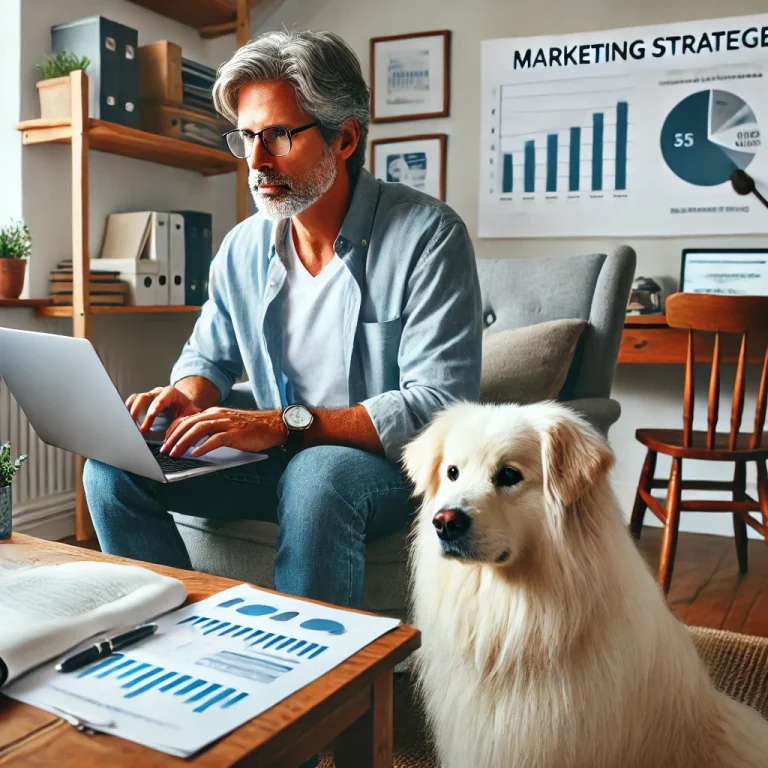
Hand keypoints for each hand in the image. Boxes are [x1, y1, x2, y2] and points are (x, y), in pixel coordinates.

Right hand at [126, 386, 201, 434]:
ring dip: (132, 409)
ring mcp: (150, 395)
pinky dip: (129, 408)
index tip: (152, 414)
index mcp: (172, 393)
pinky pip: (133, 400)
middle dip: (139, 409)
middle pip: (146, 396)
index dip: (157, 405)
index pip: (163, 397)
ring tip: (128, 422)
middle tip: (135, 421)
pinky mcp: (144, 400)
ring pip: (137, 398)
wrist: (184, 402)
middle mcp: (159, 392)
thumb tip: (177, 433)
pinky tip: (126, 419)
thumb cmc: (187, 408)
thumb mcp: (191, 413)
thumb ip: (185, 421)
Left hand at [161, 407, 286, 457]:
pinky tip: (195, 454)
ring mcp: (226, 423)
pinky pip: (215, 439)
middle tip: (164, 451)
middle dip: (173, 438)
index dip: (173, 430)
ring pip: (198, 430)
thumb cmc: (251, 428)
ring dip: (183, 442)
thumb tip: (194, 441)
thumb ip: (212, 428)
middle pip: (189, 424)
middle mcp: (217, 415)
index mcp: (214, 413)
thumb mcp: (227, 424)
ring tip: (175, 453)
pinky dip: (203, 446)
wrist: (272, 425)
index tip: (165, 442)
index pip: (187, 419)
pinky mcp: (235, 433)